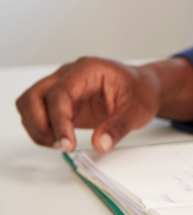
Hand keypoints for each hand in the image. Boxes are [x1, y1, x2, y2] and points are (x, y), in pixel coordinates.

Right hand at [15, 56, 192, 152]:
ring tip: (62, 144)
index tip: (67, 143)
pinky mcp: (59, 101)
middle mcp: (69, 74)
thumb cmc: (141, 92)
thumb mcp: (138, 111)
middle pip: (33, 96)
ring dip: (37, 129)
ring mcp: (61, 86)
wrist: (142, 89)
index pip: (59, 93)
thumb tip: (100, 144)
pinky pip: (36, 114)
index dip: (59, 120)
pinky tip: (61, 140)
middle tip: (62, 144)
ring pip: (28, 104)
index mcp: (88, 70)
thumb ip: (119, 127)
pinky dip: (41, 130)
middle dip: (40, 125)